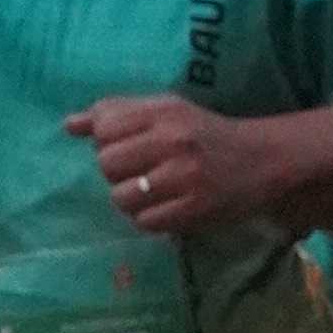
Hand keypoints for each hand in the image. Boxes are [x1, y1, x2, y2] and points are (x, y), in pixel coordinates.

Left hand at [69, 92, 272, 238]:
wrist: (263, 159)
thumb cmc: (204, 133)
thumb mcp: (165, 111)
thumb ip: (116, 113)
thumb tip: (69, 125)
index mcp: (164, 111)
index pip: (104, 128)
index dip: (107, 141)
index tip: (127, 144)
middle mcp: (173, 141)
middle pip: (106, 164)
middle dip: (117, 172)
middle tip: (141, 171)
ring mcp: (184, 177)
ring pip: (121, 197)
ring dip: (130, 199)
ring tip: (152, 191)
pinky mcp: (194, 209)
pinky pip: (145, 222)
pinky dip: (149, 218)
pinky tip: (166, 206)